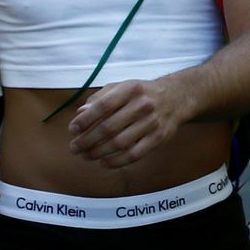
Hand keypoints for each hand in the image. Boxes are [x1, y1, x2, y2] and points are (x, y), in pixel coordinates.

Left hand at [67, 77, 188, 168]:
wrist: (176, 97)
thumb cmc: (141, 93)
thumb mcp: (122, 87)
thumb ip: (100, 98)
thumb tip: (80, 114)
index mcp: (130, 89)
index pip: (103, 106)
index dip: (85, 120)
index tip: (72, 129)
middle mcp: (142, 105)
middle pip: (109, 127)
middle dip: (87, 140)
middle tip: (74, 148)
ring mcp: (151, 123)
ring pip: (119, 143)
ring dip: (98, 153)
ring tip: (86, 156)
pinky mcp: (158, 138)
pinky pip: (133, 155)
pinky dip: (116, 162)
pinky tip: (104, 162)